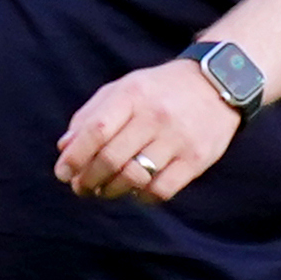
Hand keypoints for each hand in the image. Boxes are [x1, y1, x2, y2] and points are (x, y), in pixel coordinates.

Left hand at [55, 59, 242, 203]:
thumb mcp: (124, 89)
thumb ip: (91, 115)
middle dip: (88, 179)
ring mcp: (177, 139)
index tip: (63, 173)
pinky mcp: (196, 159)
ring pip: (133, 178)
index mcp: (132, 95)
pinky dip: (141, 197)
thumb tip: (65, 148)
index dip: (74, 157)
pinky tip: (135, 191)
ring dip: (111, 190)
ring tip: (104, 190)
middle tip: (81, 188)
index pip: (95, 131)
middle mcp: (154, 116)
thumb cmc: (160, 90)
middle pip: (110, 159)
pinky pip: (161, 190)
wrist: (218, 82)